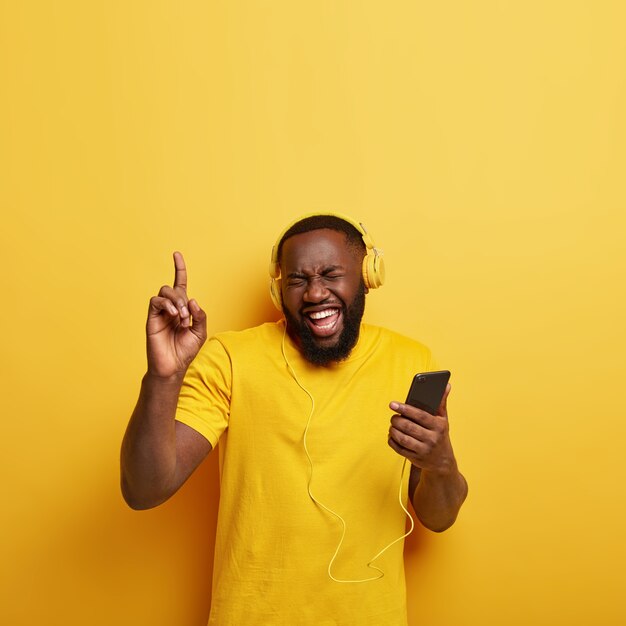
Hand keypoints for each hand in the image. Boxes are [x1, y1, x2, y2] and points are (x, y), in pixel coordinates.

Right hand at [146, 252, 206, 378]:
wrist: (173, 367)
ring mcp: (160, 313)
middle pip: (173, 288)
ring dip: (176, 301)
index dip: (179, 269)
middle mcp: (170, 308)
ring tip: (181, 317)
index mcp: (183, 309)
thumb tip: (192, 300)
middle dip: (182, 297)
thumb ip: (200, 316)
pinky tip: (174, 315)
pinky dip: (166, 304)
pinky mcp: (151, 319)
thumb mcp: (200, 332)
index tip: (176, 254)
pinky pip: (155, 301)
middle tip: (186, 315)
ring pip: (164, 292)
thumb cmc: (185, 351)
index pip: (180, 284)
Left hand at [387, 384, 457, 474]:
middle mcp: (432, 438)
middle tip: (393, 417)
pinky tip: (392, 436)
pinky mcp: (416, 459)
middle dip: (397, 420)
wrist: (443, 461)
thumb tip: (447, 385)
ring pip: (402, 438)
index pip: (420, 415)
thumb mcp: (443, 419)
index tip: (392, 404)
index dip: (405, 409)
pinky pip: (399, 449)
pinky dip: (392, 441)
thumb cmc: (440, 434)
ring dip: (393, 430)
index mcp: (439, 426)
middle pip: (409, 427)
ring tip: (392, 425)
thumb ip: (441, 402)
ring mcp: (424, 450)